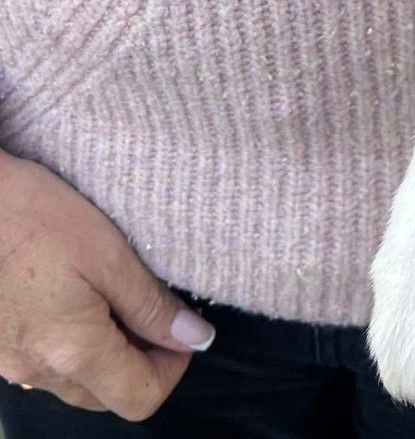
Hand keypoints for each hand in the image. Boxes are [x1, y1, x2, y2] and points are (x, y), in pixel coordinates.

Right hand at [0, 151, 214, 419]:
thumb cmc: (37, 215)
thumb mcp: (109, 253)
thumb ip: (152, 305)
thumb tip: (196, 338)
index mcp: (71, 351)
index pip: (139, 398)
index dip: (173, 369)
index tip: (183, 330)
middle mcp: (36, 371)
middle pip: (107, 396)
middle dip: (141, 362)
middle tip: (152, 309)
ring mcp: (9, 364)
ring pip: (75, 383)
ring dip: (105, 355)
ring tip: (114, 297)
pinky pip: (45, 365)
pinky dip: (71, 345)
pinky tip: (75, 297)